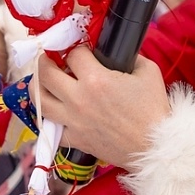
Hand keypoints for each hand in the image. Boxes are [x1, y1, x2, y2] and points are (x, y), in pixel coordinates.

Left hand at [36, 46, 170, 170]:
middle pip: (46, 74)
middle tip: (51, 59)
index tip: (80, 50)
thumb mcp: (148, 72)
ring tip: (44, 82)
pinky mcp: (75, 139)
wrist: (155, 146)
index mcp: (96, 80)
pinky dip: (51, 119)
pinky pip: (52, 129)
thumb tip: (120, 52)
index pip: (73, 54)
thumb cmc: (154, 110)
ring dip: (38, 87)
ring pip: (39, 101)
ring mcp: (74, 121)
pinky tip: (57, 111)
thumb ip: (131, 57)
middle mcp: (78, 99)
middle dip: (46, 61)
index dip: (76, 48)